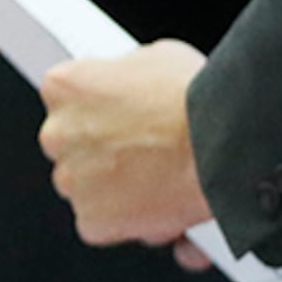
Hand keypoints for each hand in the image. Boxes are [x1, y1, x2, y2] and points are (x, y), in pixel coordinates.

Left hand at [38, 41, 216, 251]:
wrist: (224, 147)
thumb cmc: (196, 101)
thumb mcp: (156, 58)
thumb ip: (127, 75)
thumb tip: (132, 84)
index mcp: (63, 87)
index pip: (68, 100)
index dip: (102, 110)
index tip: (121, 117)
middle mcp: (57, 133)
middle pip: (74, 146)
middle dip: (106, 151)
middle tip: (146, 151)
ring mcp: (73, 180)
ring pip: (88, 187)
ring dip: (116, 187)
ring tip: (161, 178)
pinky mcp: (93, 220)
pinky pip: (103, 223)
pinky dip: (128, 221)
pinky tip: (160, 205)